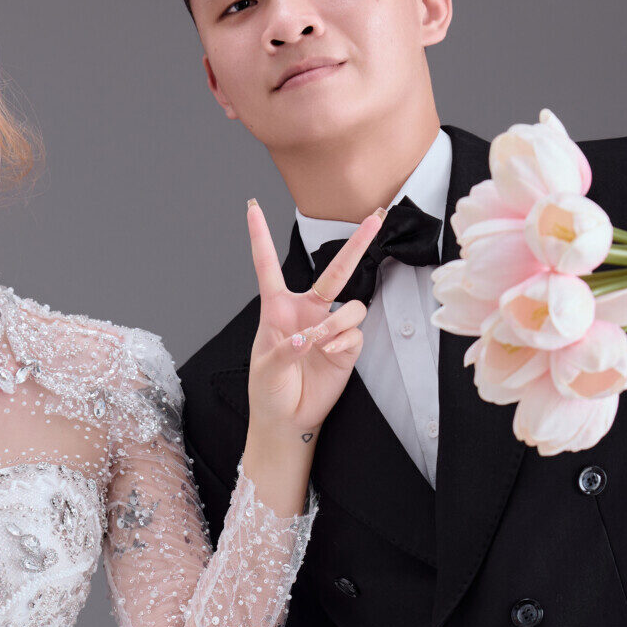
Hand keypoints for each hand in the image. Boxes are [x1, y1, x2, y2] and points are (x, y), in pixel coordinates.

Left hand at [244, 199, 382, 436]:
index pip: (267, 265)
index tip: (252, 207)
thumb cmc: (268, 390)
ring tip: (321, 343)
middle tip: (374, 218)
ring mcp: (330, 327)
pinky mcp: (347, 346)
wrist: (287, 419)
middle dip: (356, 244)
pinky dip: (344, 341)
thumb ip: (285, 350)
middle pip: (335, 270)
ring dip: (339, 322)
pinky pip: (356, 333)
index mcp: (277, 308)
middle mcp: (308, 311)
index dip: (260, 236)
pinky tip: (332, 353)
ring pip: (352, 306)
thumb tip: (309, 337)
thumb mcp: (265, 368)